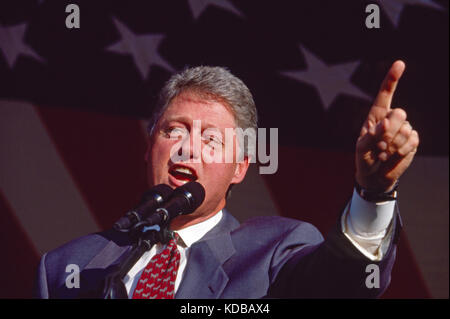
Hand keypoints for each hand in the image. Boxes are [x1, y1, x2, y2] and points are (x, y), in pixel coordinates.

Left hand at [355, 60, 418, 191]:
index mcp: (376, 115)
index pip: (385, 94)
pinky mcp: (412, 140)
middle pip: (400, 113)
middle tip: (379, 145)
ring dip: (393, 145)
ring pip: (406, 129)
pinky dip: (402, 150)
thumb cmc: (364, 158)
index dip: (392, 78)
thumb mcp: (361, 148)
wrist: (375, 175)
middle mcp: (392, 118)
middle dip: (390, 131)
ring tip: (383, 152)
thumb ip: (372, 135)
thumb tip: (386, 122)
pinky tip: (393, 155)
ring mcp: (404, 128)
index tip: (400, 64)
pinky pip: (412, 140)